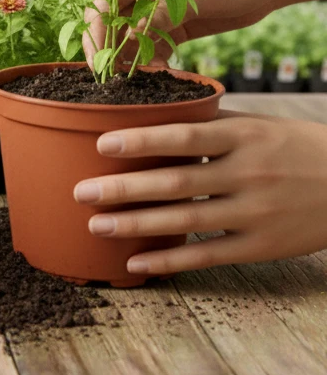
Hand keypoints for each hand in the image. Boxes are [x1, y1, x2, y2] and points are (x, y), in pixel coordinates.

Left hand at [72, 110, 326, 273]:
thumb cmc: (292, 147)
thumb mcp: (257, 125)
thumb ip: (208, 122)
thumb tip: (149, 111)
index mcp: (244, 136)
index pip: (186, 137)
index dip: (142, 140)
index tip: (102, 144)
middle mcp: (248, 173)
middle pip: (177, 182)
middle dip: (124, 188)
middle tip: (81, 192)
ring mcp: (255, 211)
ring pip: (186, 221)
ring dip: (136, 224)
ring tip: (96, 225)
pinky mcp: (261, 245)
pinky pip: (207, 256)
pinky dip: (169, 261)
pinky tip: (135, 262)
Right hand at [83, 0, 276, 67]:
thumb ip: (164, 15)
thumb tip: (130, 36)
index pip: (105, 3)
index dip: (97, 32)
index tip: (98, 61)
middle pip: (113, 23)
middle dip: (111, 50)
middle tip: (114, 79)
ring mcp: (158, 9)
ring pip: (131, 38)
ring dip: (133, 59)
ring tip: (143, 79)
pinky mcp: (174, 26)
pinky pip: (153, 46)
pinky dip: (153, 61)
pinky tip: (162, 73)